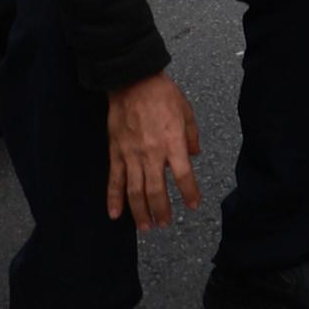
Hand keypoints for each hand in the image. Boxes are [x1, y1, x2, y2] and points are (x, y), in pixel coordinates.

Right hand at [104, 74, 199, 229]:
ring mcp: (131, 155)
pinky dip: (113, 199)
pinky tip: (115, 214)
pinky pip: (114, 180)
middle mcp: (151, 153)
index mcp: (172, 142)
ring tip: (145, 227)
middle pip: (156, 190)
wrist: (132, 82)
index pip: (183, 175)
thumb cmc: (162, 94)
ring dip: (139, 211)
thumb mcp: (186, 111)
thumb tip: (194, 155)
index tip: (194, 205)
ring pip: (134, 190)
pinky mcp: (115, 153)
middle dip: (161, 210)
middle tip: (164, 224)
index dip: (189, 193)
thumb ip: (191, 135)